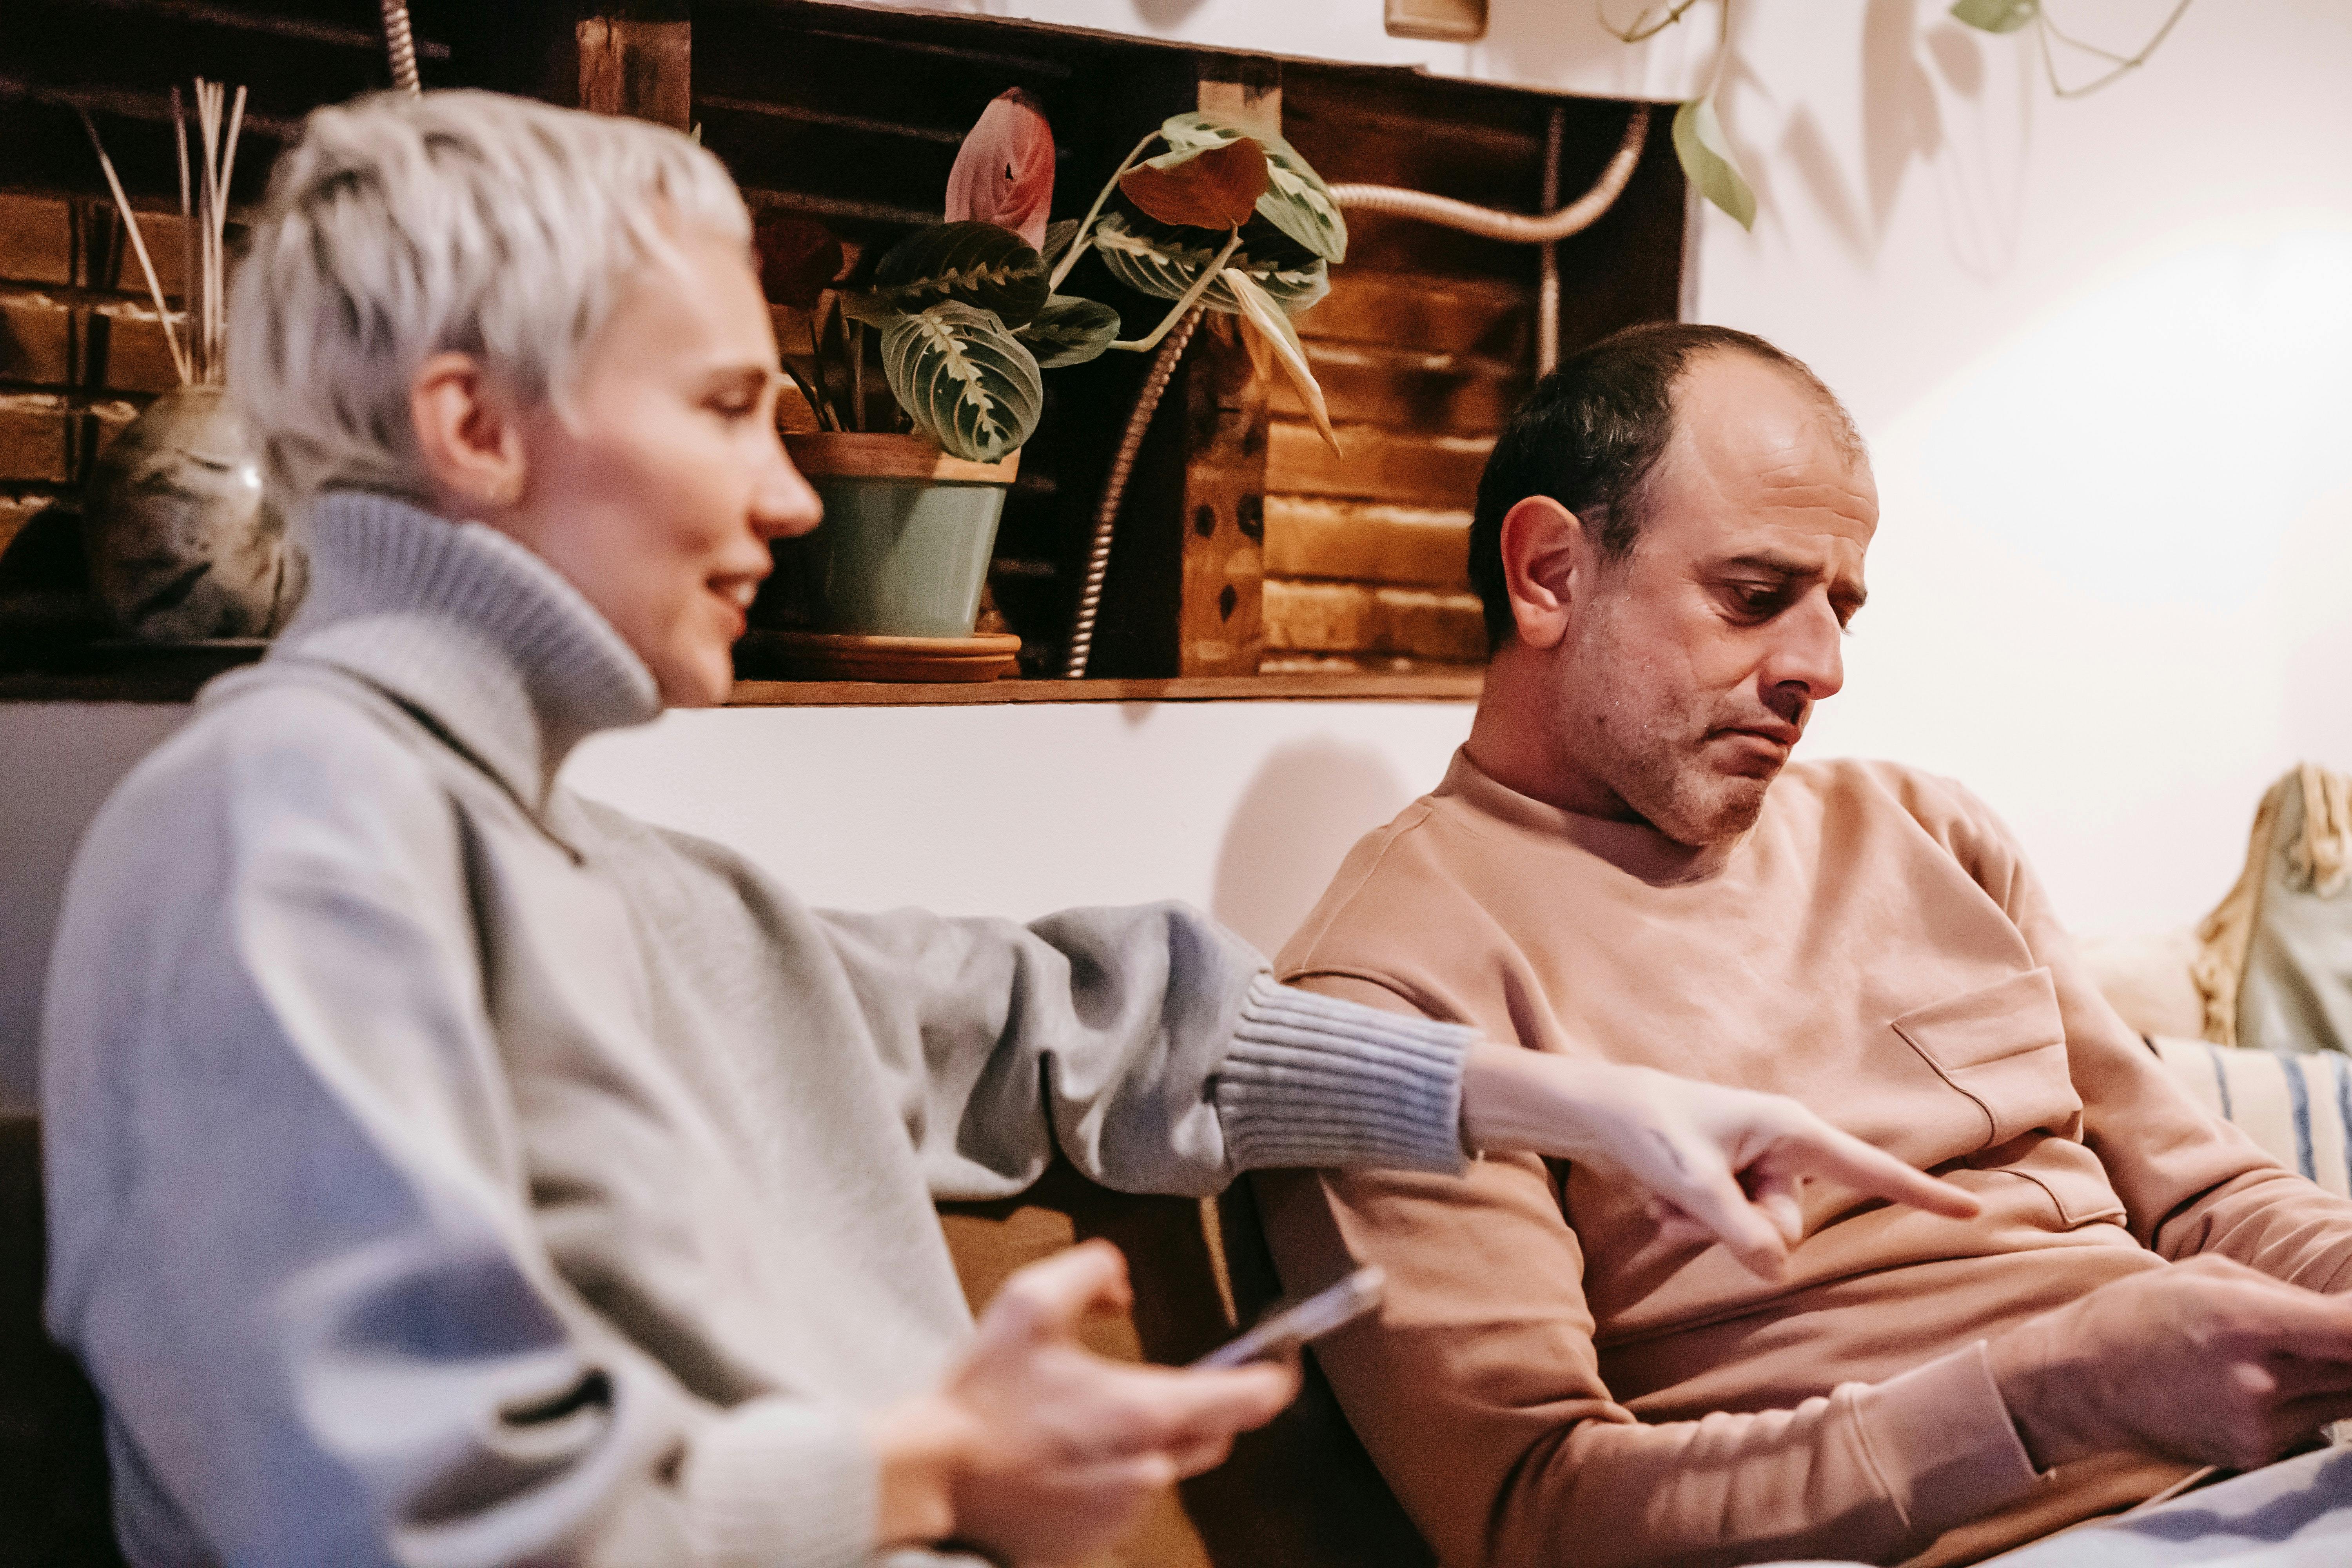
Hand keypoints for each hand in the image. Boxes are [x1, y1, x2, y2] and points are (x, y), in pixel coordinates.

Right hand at [866, 1240, 1296, 1563]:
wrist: (932, 1479)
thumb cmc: (980, 1395)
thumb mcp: (1029, 1303)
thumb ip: (1092, 1271)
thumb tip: (1123, 1286)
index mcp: (1144, 1411)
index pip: (1250, 1400)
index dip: (1276, 1376)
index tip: (1283, 1361)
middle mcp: (1149, 1469)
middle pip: (1214, 1435)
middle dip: (1203, 1405)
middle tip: (1164, 1380)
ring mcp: (1125, 1514)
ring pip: (1167, 1467)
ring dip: (1148, 1441)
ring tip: (1085, 1421)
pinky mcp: (1097, 1545)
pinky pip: (1127, 1499)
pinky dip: (1112, 1475)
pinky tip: (1066, 1459)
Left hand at [1459, 1044, 1980, 1277]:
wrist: (1600, 1111)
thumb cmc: (1648, 1128)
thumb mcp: (1690, 1180)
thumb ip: (1736, 1227)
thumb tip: (1777, 1268)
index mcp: (1790, 1131)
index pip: (1868, 1169)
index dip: (1921, 1193)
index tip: (1974, 1209)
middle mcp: (1783, 1149)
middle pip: (1791, 1225)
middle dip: (1739, 1229)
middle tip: (1688, 1200)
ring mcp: (1758, 1169)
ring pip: (1756, 1235)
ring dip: (1707, 1229)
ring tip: (1668, 1197)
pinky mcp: (1733, 1185)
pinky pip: (1731, 1231)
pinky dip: (1694, 1224)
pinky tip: (1661, 1203)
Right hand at [1986, 1255, 2351, 1470]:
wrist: (2077, 1380)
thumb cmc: (2136, 1314)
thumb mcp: (2210, 1275)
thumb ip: (2290, 1296)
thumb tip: (2350, 1317)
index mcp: (2244, 1322)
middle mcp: (2258, 1382)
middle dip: (2350, 1347)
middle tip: (2327, 1329)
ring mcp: (2258, 1426)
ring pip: (2344, 1400)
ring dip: (2336, 1374)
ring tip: (2294, 1351)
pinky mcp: (2255, 1453)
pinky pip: (2311, 1423)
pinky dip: (2306, 1399)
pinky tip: (2263, 1379)